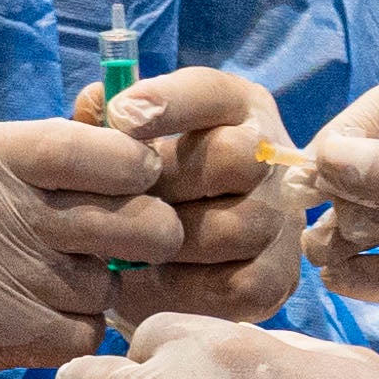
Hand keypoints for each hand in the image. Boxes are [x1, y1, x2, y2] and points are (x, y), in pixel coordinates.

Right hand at [0, 117, 179, 378]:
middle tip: (137, 236)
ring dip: (102, 284)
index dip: (140, 165)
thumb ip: (49, 146)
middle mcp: (0, 212)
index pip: (101, 150)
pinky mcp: (6, 336)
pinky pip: (86, 332)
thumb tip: (132, 128)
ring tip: (64, 277)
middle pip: (133, 222)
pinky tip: (52, 314)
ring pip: (110, 283)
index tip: (141, 176)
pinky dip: (79, 326)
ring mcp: (5, 278)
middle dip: (151, 230)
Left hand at [105, 66, 306, 323]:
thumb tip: (97, 100)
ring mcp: (282, 218)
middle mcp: (271, 155)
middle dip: (170, 183)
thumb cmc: (144, 190)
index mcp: (236, 108)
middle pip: (236, 156)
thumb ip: (103, 124)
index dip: (170, 101)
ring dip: (172, 241)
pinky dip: (184, 286)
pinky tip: (155, 279)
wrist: (169, 264)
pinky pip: (233, 284)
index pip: (212, 92)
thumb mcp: (121, 151)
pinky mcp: (278, 276)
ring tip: (132, 246)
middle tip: (127, 203)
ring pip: (232, 227)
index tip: (121, 117)